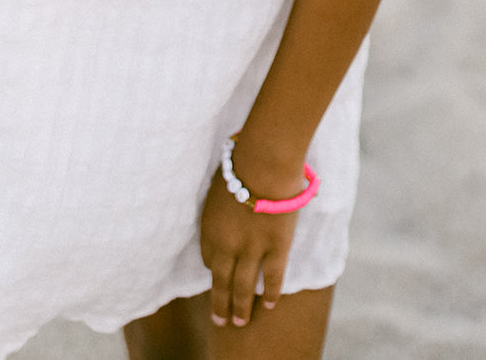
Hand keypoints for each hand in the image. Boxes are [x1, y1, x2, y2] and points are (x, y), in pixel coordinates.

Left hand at [199, 166, 298, 327]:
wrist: (263, 162)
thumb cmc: (241, 164)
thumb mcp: (219, 186)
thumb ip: (220, 206)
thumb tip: (224, 211)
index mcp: (210, 229)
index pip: (209, 258)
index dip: (215, 268)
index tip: (218, 275)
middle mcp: (227, 245)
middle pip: (221, 281)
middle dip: (220, 304)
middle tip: (221, 322)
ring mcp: (252, 249)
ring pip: (243, 287)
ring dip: (241, 308)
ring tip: (240, 322)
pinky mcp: (276, 247)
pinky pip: (272, 277)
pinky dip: (270, 293)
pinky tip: (268, 305)